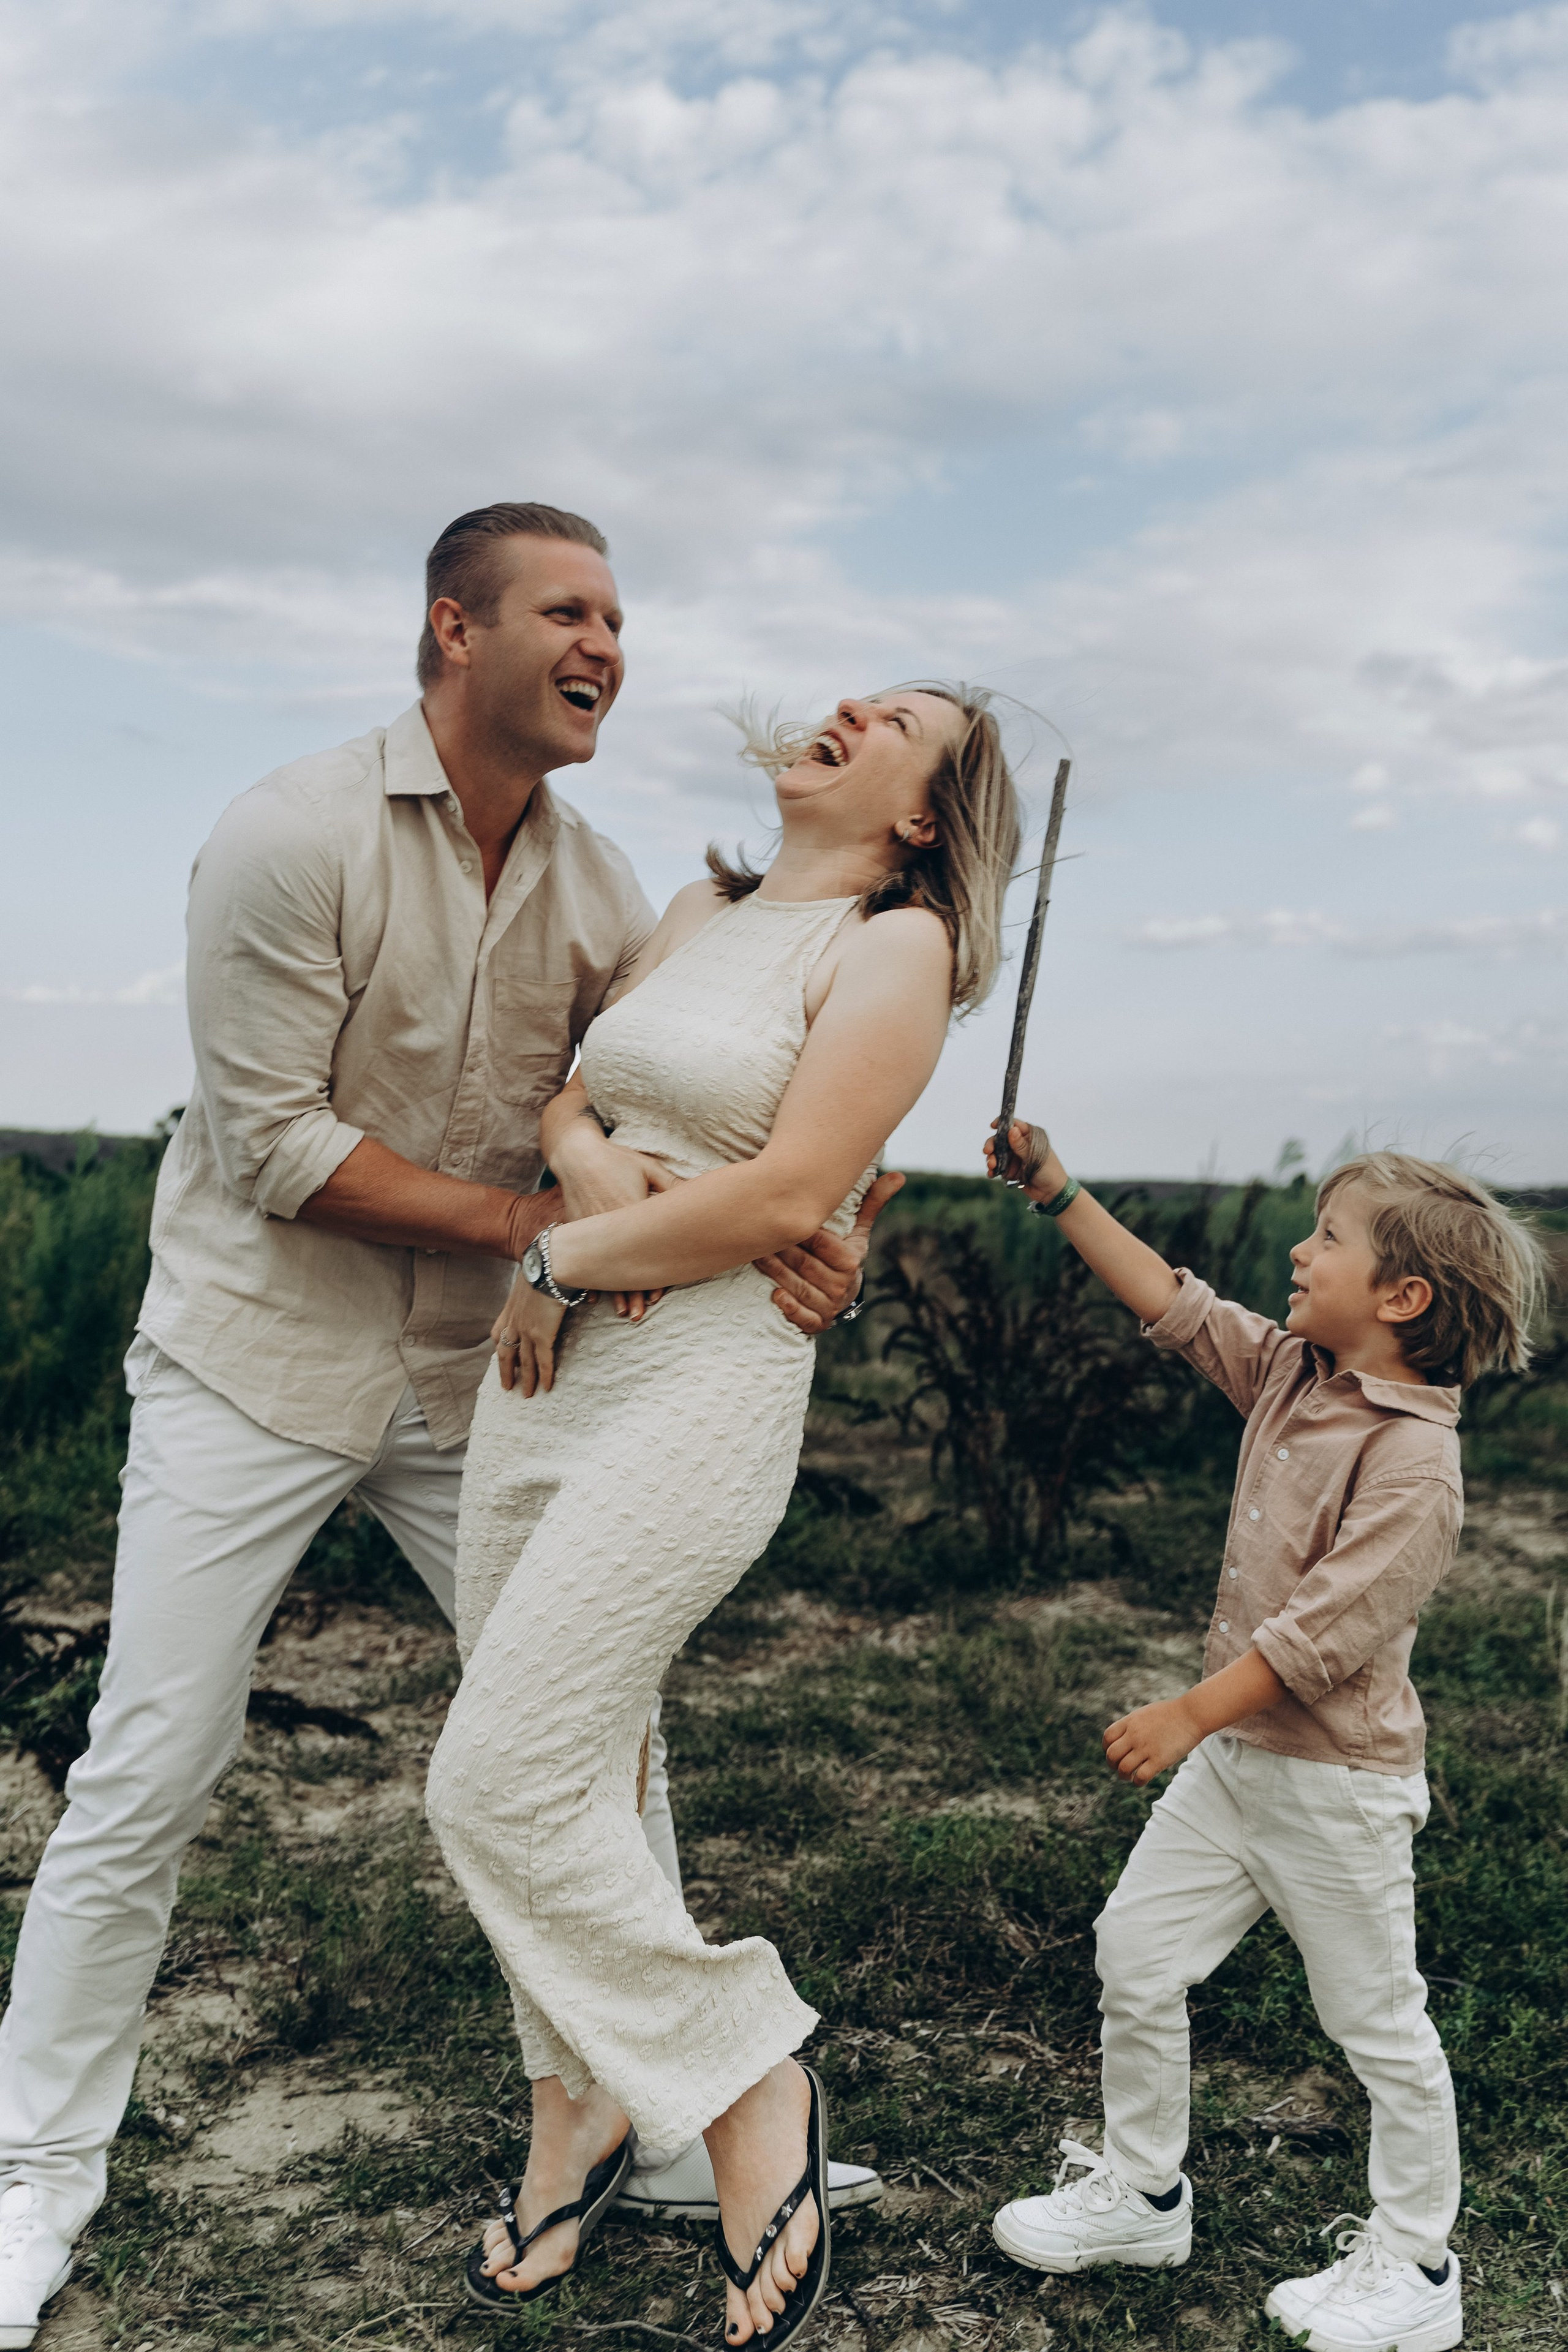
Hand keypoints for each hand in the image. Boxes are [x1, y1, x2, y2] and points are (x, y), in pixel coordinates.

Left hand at [492, 1274, 568, 1395]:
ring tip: (527, 1395)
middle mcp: (515, 1321)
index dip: (500, 1347)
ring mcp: (526, 1330)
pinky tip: (546, 1387)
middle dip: (506, 1371)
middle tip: (508, 1386)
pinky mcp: (541, 1335)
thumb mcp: (533, 1274)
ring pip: (524, 1362)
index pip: (499, 1332)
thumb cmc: (546, 1263)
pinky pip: (543, 1361)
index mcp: (511, 1307)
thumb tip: (549, 1283)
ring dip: (526, 1380)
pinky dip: (544, 1376)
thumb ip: (536, 1285)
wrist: (550, 1263)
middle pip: (506, 1353)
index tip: (501, 1358)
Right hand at [552, 1122, 682, 1323]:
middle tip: (640, 1314)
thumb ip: (672, 1183)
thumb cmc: (617, 1158)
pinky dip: (589, 1278)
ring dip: (613, 1291)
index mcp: (629, 1209)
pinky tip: (592, 1298)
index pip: (645, 1249)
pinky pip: (584, 1258)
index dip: (652, 1275)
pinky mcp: (578, 1228)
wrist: (577, 1154)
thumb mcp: (648, 1167)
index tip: (659, 1296)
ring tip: (623, 1311)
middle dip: (632, 1292)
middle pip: (623, 1265)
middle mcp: (609, 1223)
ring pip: (603, 1267)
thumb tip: (699, 1194)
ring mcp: (591, 1228)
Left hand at [754, 1170, 904, 1333]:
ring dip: (775, 1273)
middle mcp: (842, 1286)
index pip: (821, 1243)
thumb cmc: (844, 1254)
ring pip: (799, 1288)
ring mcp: (830, 1306)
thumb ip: (871, 1203)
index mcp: (851, 1261)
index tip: (781, 1216)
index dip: (800, 1231)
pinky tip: (775, 1295)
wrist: (843, 1294)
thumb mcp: (858, 1231)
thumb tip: (897, 1176)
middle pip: (805, 1264)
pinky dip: (790, 1308)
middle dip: (781, 1249)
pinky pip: (803, 1317)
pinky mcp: (817, 1323)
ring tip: (756, 1256)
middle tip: (758, 1234)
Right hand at [984, 1117, 1065, 1202]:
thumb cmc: (1050, 1171)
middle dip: (992, 1145)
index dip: (1002, 1124)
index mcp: (1029, 1137)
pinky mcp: (1010, 1170)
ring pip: (997, 1154)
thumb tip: (1012, 1129)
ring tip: (992, 1166)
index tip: (992, 1126)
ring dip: (992, 1159)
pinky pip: (998, 1168)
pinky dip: (993, 1170)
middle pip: (1001, 1140)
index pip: (1014, 1125)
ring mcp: (1014, 1158)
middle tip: (987, 1151)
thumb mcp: (1036, 1157)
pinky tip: (991, 1173)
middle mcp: (1020, 1146)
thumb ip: (1022, 1145)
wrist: (1052, 1193)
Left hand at [1102, 1695, 1204, 1785]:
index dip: (1107, 1749)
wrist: (1192, 1714)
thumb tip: (1124, 1738)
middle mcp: (1135, 1735)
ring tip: (1130, 1776)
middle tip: (1120, 1768)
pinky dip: (1137, 1782)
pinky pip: (1140, 1777)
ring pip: (1123, 1768)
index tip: (1115, 1754)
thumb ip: (1133, 1725)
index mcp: (1130, 1721)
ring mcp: (1146, 1748)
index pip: (1107, 1738)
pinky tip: (1141, 1780)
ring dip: (1124, 1776)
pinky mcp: (1159, 1760)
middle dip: (1113, 1765)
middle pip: (1111, 1755)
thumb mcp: (1146, 1714)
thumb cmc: (1171, 1714)